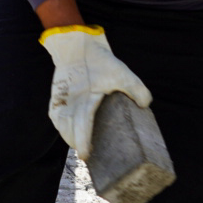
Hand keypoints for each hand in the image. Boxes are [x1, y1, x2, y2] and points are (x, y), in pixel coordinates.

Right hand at [40, 26, 152, 159]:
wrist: (76, 46)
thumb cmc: (99, 61)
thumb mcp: (121, 72)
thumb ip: (135, 88)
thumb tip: (145, 105)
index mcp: (85, 100)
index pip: (82, 126)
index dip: (83, 142)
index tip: (85, 156)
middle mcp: (70, 103)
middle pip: (70, 131)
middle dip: (78, 144)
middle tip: (88, 156)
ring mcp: (61, 101)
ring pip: (62, 127)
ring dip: (70, 137)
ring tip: (81, 146)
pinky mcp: (57, 98)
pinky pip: (57, 118)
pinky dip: (63, 127)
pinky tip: (71, 133)